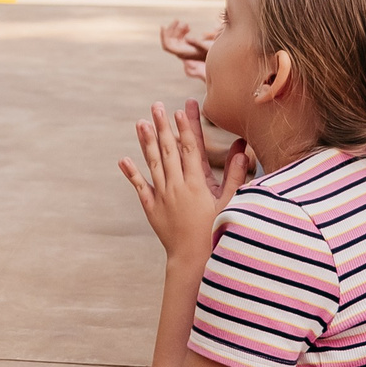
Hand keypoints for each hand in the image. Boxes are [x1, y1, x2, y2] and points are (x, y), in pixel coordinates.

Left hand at [120, 100, 245, 263]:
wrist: (193, 261)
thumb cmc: (216, 233)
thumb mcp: (230, 205)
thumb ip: (236, 176)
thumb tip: (242, 150)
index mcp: (197, 184)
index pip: (191, 150)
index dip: (186, 128)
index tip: (181, 110)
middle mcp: (177, 187)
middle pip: (169, 151)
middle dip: (163, 126)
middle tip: (157, 105)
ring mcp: (162, 197)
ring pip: (153, 164)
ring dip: (146, 142)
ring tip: (141, 122)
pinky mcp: (152, 208)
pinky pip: (140, 187)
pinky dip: (132, 173)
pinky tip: (123, 159)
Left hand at [159, 18, 217, 80]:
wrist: (220, 60)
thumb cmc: (215, 54)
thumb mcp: (208, 47)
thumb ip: (198, 44)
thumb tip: (187, 39)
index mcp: (183, 53)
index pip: (167, 46)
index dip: (163, 36)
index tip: (163, 26)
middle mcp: (181, 52)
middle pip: (169, 40)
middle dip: (172, 29)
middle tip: (178, 20)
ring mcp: (184, 49)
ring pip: (174, 38)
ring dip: (177, 29)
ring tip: (186, 25)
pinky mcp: (188, 46)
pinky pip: (180, 39)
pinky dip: (182, 32)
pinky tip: (188, 27)